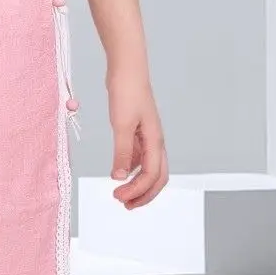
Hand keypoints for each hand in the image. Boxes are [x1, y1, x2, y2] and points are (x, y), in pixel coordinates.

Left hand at [106, 67, 167, 208]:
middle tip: (125, 205)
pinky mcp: (139, 130)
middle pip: (157, 177)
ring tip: (121, 193)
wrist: (127, 69)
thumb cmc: (126, 92)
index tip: (118, 198)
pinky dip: (132, 168)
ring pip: (149, 168)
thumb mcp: (121, 125)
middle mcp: (156, 141)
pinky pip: (140, 156)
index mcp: (155, 141)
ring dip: (138, 183)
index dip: (137, 191)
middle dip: (143, 194)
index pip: (151, 175)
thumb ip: (122, 152)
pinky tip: (121, 171)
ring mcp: (148, 136)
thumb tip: (119, 178)